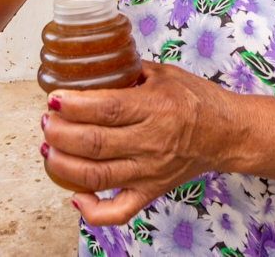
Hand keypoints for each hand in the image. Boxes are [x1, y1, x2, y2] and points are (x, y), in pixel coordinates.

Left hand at [40, 61, 233, 225]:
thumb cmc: (196, 100)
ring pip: (97, 176)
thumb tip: (89, 64)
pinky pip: (118, 211)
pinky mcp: (151, 191)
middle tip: (47, 121)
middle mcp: (152, 142)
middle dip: (60, 132)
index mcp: (155, 107)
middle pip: (94, 143)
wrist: (227, 133)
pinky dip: (92, 210)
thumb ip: (127, 69)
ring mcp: (150, 171)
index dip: (73, 105)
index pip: (106, 108)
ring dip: (63, 165)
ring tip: (48, 149)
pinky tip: (75, 195)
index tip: (54, 99)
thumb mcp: (163, 73)